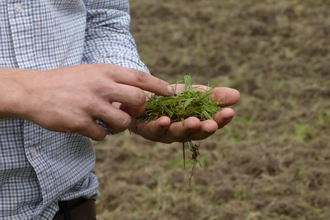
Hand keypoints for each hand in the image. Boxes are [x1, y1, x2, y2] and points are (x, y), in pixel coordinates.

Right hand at [0, 64, 173, 139]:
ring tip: (106, 120)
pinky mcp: (79, 123)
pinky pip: (103, 135)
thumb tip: (138, 94)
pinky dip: (100, 134)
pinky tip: (89, 126)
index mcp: (105, 71)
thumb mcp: (92, 72)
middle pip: (138, 102)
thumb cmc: (67, 81)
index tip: (170, 93)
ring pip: (123, 123)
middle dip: (140, 111)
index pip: (140, 78)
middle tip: (130, 113)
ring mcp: (90, 105)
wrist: (34, 90)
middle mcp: (100, 86)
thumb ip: (114, 81)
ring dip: (119, 126)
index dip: (158, 86)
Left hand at [129, 84, 239, 142]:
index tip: (230, 112)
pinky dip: (160, 126)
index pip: (211, 124)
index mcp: (194, 124)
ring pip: (175, 134)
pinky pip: (153, 130)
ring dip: (184, 128)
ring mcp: (163, 133)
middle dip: (204, 129)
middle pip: (195, 134)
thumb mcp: (193, 93)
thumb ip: (213, 96)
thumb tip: (237, 96)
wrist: (142, 93)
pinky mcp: (146, 129)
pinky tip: (166, 120)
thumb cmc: (170, 97)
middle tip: (212, 124)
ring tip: (193, 122)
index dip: (220, 120)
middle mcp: (180, 132)